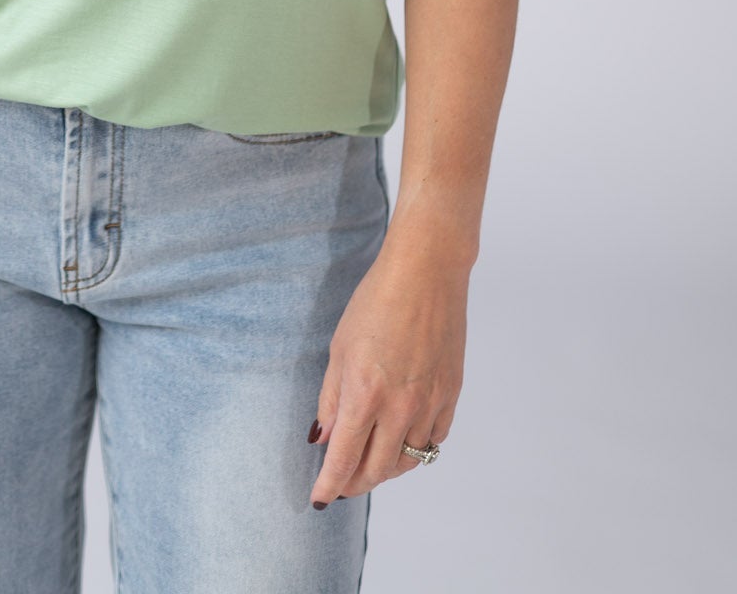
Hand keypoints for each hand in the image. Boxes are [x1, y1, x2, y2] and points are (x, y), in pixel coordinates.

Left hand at [309, 241, 467, 507]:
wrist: (426, 272)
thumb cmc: (376, 300)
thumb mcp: (339, 346)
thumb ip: (332, 397)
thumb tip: (324, 438)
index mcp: (365, 392)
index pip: (344, 458)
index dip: (329, 485)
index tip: (319, 498)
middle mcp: (400, 406)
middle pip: (376, 470)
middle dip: (354, 484)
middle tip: (341, 484)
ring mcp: (430, 403)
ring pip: (408, 461)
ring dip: (385, 469)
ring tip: (368, 464)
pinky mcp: (451, 395)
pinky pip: (433, 439)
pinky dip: (415, 448)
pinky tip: (401, 440)